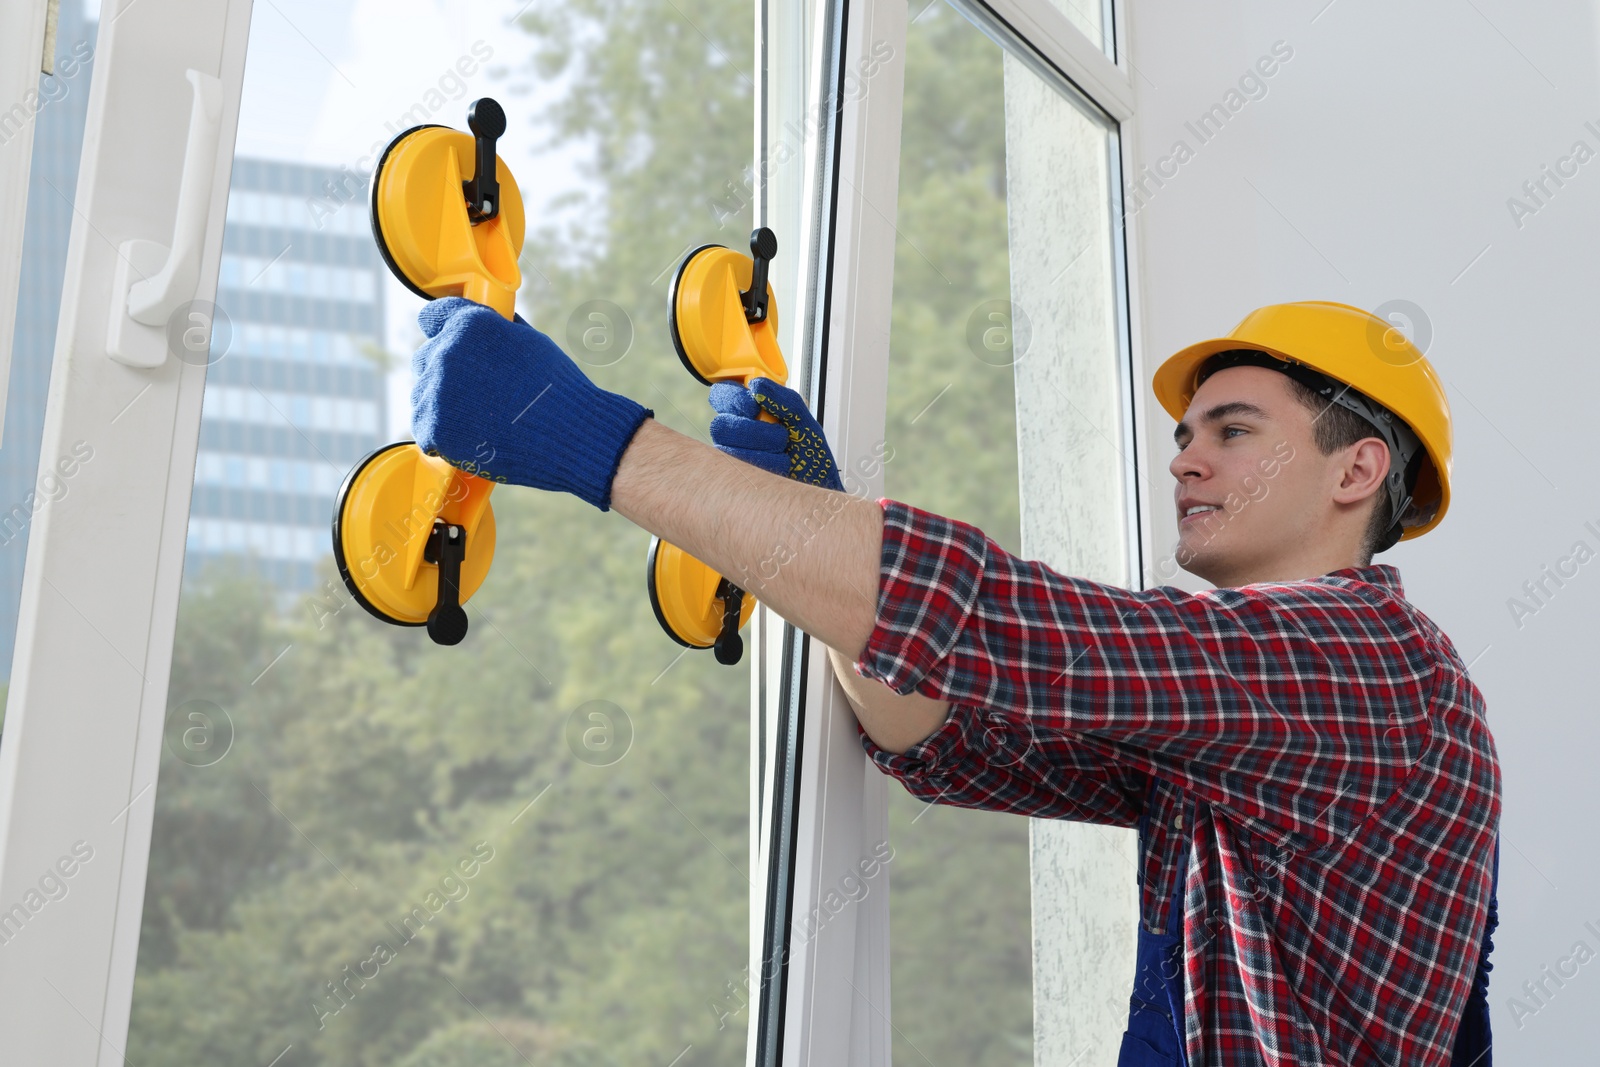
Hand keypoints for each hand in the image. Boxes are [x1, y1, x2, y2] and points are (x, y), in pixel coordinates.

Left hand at [410, 297, 651, 509]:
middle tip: (476, 395)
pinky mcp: (433, 428)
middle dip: (446, 373)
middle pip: (425, 359)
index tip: (453, 348)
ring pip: (423, 395)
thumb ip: (495, 328)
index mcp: (469, 324)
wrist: (570, 434)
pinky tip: (472, 437)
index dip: (444, 331)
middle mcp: (446, 351)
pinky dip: (443, 437)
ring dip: (443, 406)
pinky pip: (425, 430)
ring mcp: (436, 391)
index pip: (433, 317)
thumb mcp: (529, 340)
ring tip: (480, 420)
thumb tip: (486, 322)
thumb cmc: (556, 388)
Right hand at [707, 377, 842, 490]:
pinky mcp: (737, 478)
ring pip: (728, 445)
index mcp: (749, 413)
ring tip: (783, 451)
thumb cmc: (811, 455)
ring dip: (763, 445)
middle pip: (721, 423)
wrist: (819, 487)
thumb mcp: (803, 420)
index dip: (732, 397)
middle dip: (754, 429)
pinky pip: (740, 465)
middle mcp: (736, 433)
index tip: (752, 405)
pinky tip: (780, 465)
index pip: (723, 395)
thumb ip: (783, 399)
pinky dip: (767, 463)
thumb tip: (756, 385)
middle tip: (780, 434)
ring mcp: (734, 457)